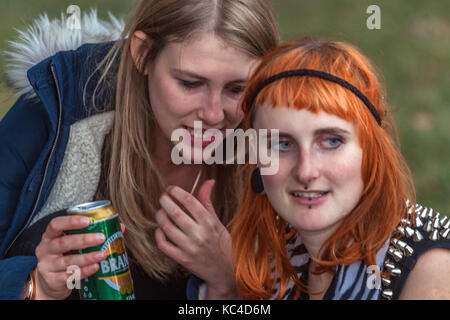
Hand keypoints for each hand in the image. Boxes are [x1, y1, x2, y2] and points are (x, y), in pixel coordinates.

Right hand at [33, 215, 125, 299]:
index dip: (71, 221)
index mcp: (50, 236)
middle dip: (84, 239)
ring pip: (68, 261)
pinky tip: (95, 267)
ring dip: (88, 257)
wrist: (49, 283)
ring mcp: (47, 266)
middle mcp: (45, 250)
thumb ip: (91, 233)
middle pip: (63, 243)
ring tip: (103, 254)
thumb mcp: (71, 244)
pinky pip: (69, 276)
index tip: (88, 220)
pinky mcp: (52, 281)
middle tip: (101, 238)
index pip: (56, 224)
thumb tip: (119, 227)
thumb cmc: (64, 256)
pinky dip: (84, 271)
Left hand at [155, 180, 238, 298]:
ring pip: (166, 228)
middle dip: (165, 201)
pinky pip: (163, 245)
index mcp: (209, 222)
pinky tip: (161, 229)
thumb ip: (208, 202)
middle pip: (175, 213)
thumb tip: (209, 182)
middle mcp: (199, 235)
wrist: (225, 271)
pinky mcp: (182, 259)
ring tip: (161, 211)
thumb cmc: (222, 243)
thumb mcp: (217, 222)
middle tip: (163, 197)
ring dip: (160, 216)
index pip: (189, 201)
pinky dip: (158, 234)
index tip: (171, 188)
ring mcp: (189, 248)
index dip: (177, 192)